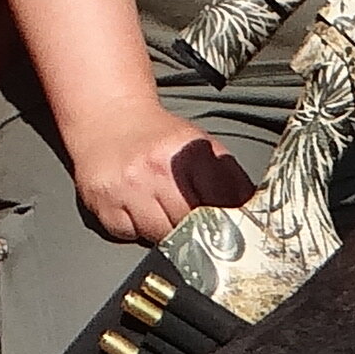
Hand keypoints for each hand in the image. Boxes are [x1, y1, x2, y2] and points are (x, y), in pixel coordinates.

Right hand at [63, 95, 254, 245]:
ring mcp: (128, 189)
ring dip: (165, 232)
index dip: (227, 222)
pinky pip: (129, 236)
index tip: (228, 230)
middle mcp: (158, 170)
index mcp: (191, 154)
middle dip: (195, 228)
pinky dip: (136, 230)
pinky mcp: (104, 205)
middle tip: (191, 219)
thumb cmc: (158, 137)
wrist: (110, 117)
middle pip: (191, 226)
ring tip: (161, 208)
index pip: (221, 205)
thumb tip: (251, 214)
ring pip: (160, 237)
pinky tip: (136, 208)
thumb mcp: (201, 147)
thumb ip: (227, 180)